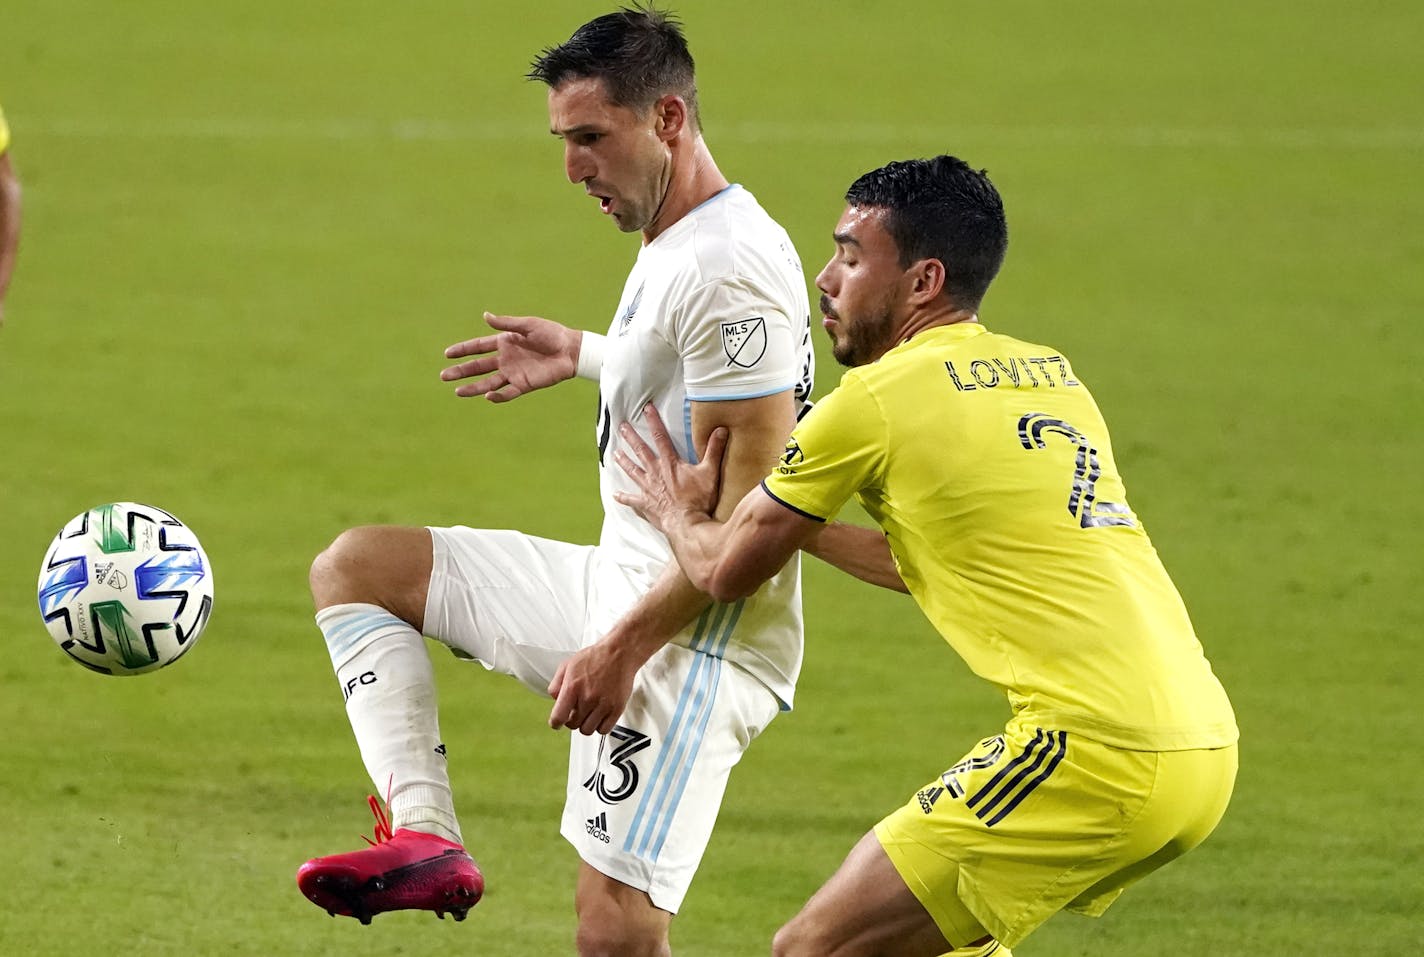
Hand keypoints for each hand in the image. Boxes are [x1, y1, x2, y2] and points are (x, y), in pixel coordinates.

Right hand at [440, 312, 580, 401]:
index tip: (447, 354)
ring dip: (473, 388)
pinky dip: (498, 396)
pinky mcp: (524, 384)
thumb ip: (506, 324)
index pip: (478, 347)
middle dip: (461, 371)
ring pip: (488, 383)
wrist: (571, 350)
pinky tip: (487, 396)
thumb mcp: (528, 325)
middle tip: (443, 376)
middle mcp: (505, 359)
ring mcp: (514, 373)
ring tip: (457, 392)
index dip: (463, 350)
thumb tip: (485, 316)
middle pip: (478, 367)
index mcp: (504, 343)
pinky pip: (508, 393)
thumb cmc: (552, 334)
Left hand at [547, 642, 639, 735]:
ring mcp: (603, 705)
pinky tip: (599, 715)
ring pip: (587, 730)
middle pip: (573, 725)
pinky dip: (600, 726)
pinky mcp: (616, 709)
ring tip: (589, 712)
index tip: (557, 722)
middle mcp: (588, 697)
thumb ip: (556, 685)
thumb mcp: (567, 665)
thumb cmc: (595, 658)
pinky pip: (603, 730)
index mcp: (572, 687)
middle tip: (577, 710)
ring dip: (586, 724)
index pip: (558, 717)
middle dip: (572, 719)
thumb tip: (555, 701)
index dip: (556, 723)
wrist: (619, 653)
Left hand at [613, 404, 727, 533]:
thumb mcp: (710, 472)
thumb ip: (714, 450)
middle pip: (641, 451)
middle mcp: (655, 473)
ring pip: (633, 471)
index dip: (654, 421)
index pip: (660, 437)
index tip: (646, 409)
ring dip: (624, 462)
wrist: (687, 524)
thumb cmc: (698, 499)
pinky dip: (624, 497)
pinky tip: (616, 495)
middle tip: (621, 427)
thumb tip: (721, 430)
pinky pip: (632, 500)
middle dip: (631, 437)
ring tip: (615, 454)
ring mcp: (648, 489)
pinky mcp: (646, 504)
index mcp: (670, 463)